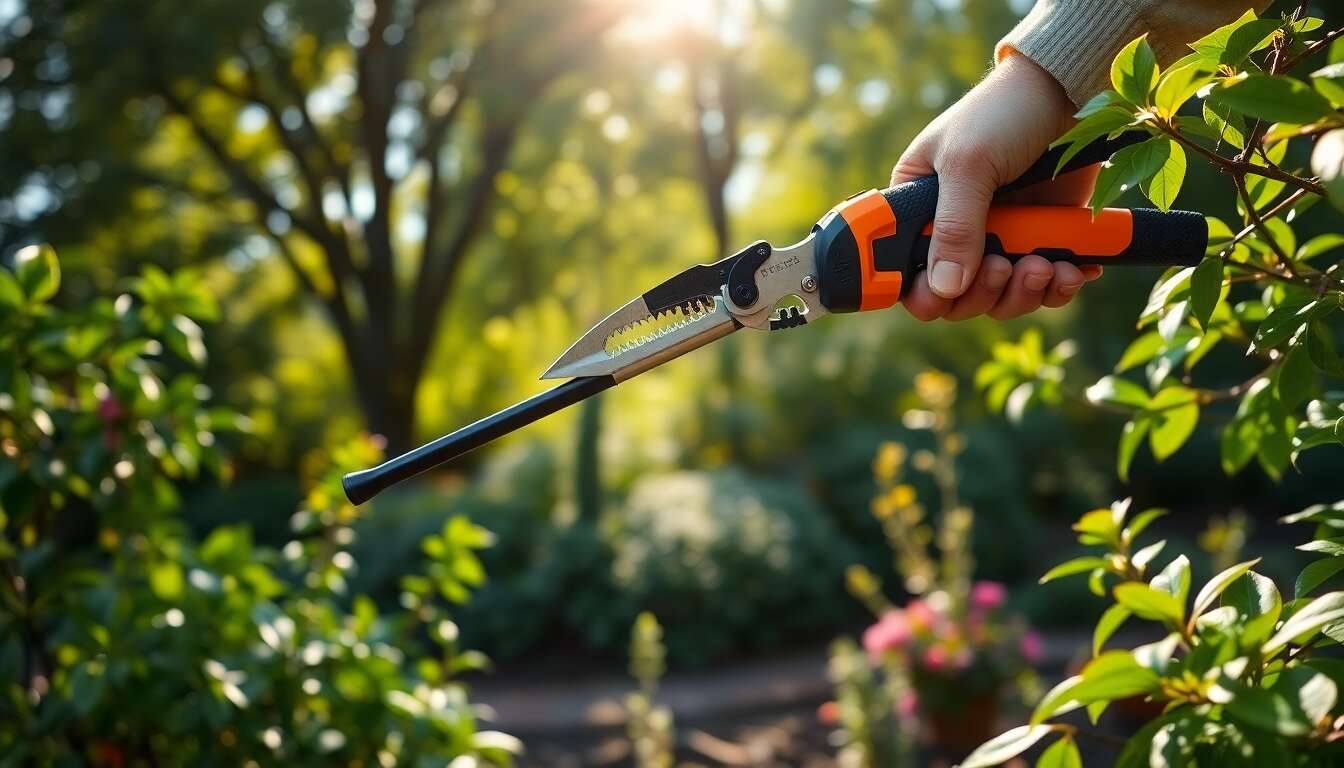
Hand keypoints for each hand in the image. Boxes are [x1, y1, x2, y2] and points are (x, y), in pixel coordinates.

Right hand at [892, 53, 1103, 321]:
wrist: (1067, 90)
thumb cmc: (1002, 114)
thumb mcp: (968, 165)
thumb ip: (954, 228)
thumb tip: (945, 289)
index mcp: (920, 212)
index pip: (906, 275)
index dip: (921, 294)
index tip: (943, 296)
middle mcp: (955, 233)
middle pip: (956, 298)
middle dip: (982, 292)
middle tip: (1002, 266)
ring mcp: (1001, 241)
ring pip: (1001, 299)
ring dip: (1022, 293)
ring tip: (1043, 265)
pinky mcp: (1041, 242)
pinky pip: (1043, 287)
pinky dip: (1057, 287)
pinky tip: (1072, 270)